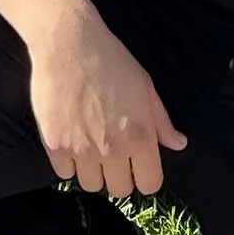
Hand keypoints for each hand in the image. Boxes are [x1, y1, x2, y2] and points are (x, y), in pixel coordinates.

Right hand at [28, 4, 185, 197]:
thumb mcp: (146, 87)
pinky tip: (71, 143)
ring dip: (93, 172)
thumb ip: (162, 121)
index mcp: (140, 137)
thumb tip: (178, 143)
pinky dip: (68, 164)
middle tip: (113, 156)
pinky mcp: (55, 145)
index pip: (150, 185)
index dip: (145, 177)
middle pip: (120, 191)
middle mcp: (113, 149)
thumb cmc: (111, 60)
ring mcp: (82, 150)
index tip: (138, 166)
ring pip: (91, 186)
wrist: (68, 43)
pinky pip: (64, 174)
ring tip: (90, 150)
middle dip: (119, 177)